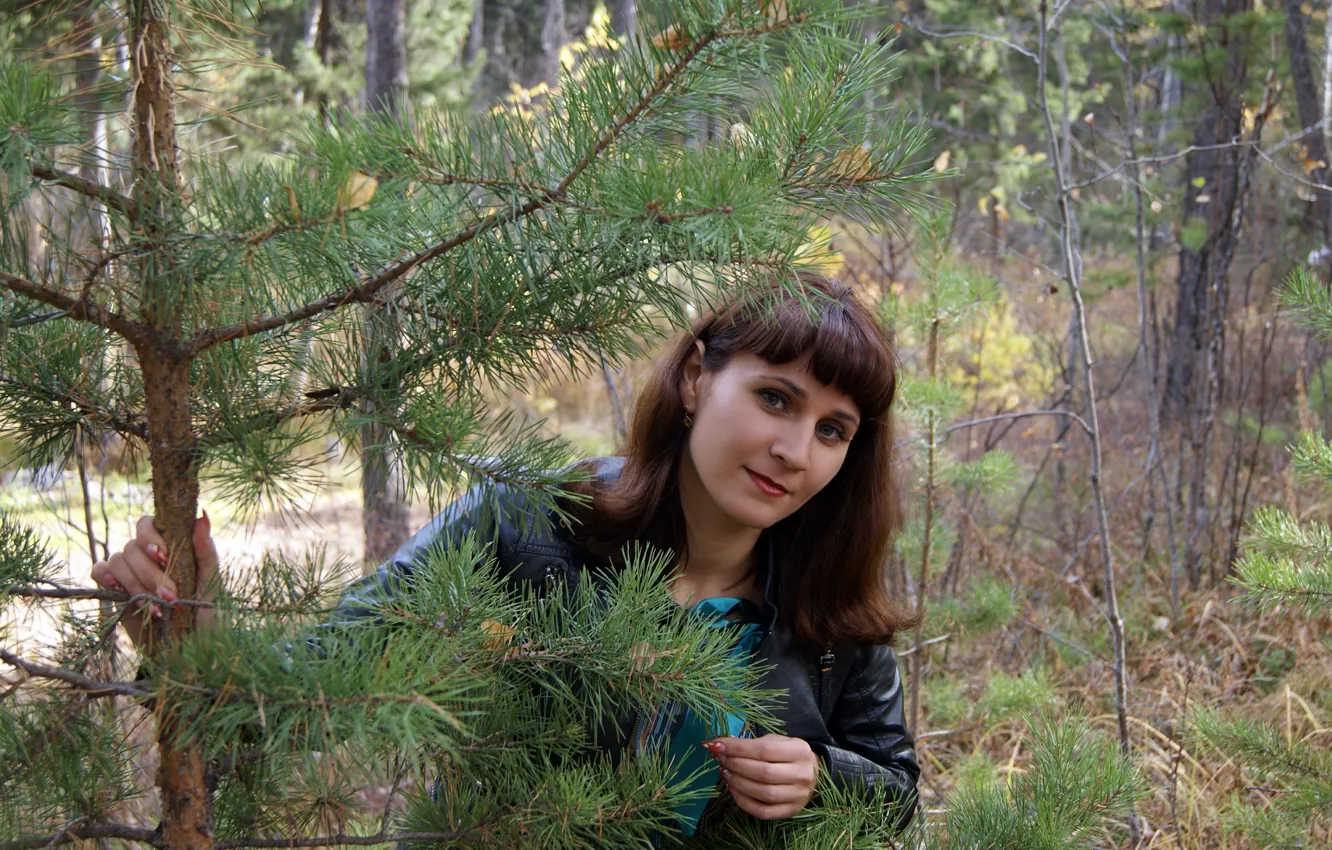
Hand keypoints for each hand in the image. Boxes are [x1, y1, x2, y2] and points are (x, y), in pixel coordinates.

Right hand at [90, 512, 219, 648]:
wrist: (189, 650)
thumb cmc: (205, 613)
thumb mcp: (211, 582)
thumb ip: (205, 550)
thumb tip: (202, 515)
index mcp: (169, 546)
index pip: (147, 523)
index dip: (150, 536)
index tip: (164, 557)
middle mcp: (146, 556)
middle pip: (132, 546)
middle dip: (150, 574)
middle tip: (171, 597)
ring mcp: (129, 572)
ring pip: (118, 560)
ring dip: (136, 584)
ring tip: (157, 608)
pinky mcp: (114, 591)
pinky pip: (99, 572)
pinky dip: (107, 578)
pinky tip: (122, 593)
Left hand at [702, 734, 819, 819]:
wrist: (813, 774)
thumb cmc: (788, 754)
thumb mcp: (777, 742)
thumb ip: (752, 744)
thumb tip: (720, 745)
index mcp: (799, 750)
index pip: (764, 749)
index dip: (737, 748)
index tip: (716, 745)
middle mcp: (802, 773)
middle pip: (763, 772)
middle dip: (735, 765)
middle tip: (720, 759)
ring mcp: (798, 795)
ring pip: (763, 792)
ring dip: (738, 782)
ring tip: (725, 772)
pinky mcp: (792, 811)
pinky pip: (764, 811)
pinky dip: (744, 802)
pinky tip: (733, 790)